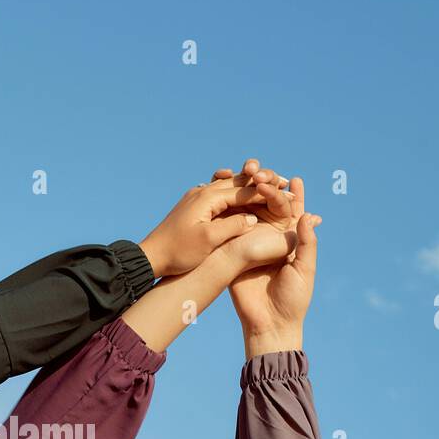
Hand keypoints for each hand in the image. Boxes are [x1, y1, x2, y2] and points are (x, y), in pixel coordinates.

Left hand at [138, 169, 293, 279]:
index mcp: (207, 198)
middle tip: (284, 182)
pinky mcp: (193, 206)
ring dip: (248, 187)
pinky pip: (218, 195)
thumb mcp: (208, 241)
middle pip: (237, 183)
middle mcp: (202, 192)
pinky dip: (233, 194)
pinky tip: (240, 197)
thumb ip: (232, 227)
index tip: (287, 192)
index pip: (243, 191)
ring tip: (268, 186)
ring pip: (228, 187)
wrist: (151, 256)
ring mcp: (196, 198)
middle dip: (261, 183)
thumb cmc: (178, 252)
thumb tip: (253, 219)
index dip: (266, 192)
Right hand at [229, 177, 321, 357]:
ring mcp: (250, 244)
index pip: (293, 212)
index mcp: (290, 241)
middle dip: (269, 189)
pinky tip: (228, 197)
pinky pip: (231, 229)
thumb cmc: (293, 300)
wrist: (268, 323)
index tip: (294, 180)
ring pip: (249, 213)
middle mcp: (270, 239)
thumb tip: (309, 216)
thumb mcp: (305, 269)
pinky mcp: (233, 253)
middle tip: (266, 175)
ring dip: (249, 196)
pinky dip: (230, 213)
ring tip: (249, 178)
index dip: (294, 196)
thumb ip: (307, 243)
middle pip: (269, 207)